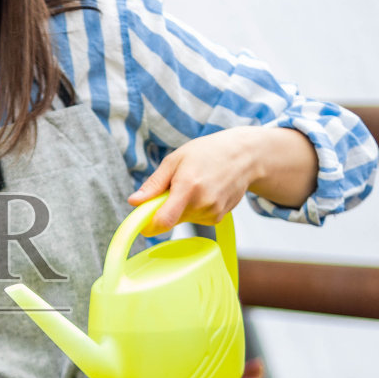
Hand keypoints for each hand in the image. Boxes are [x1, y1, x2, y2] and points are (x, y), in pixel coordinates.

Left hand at [128, 125, 316, 233]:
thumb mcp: (175, 160)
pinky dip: (194, 208)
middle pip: (170, 220)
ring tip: (194, 185)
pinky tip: (205, 191)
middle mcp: (202, 204)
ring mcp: (213, 213)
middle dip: (165, 207)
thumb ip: (154, 184)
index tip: (143, 220)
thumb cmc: (208, 153)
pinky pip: (195, 219)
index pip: (164, 220)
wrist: (244, 156)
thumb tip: (134, 201)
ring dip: (181, 207)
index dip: (149, 224)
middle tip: (174, 186)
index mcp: (188, 187)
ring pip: (183, 219)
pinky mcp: (219, 218)